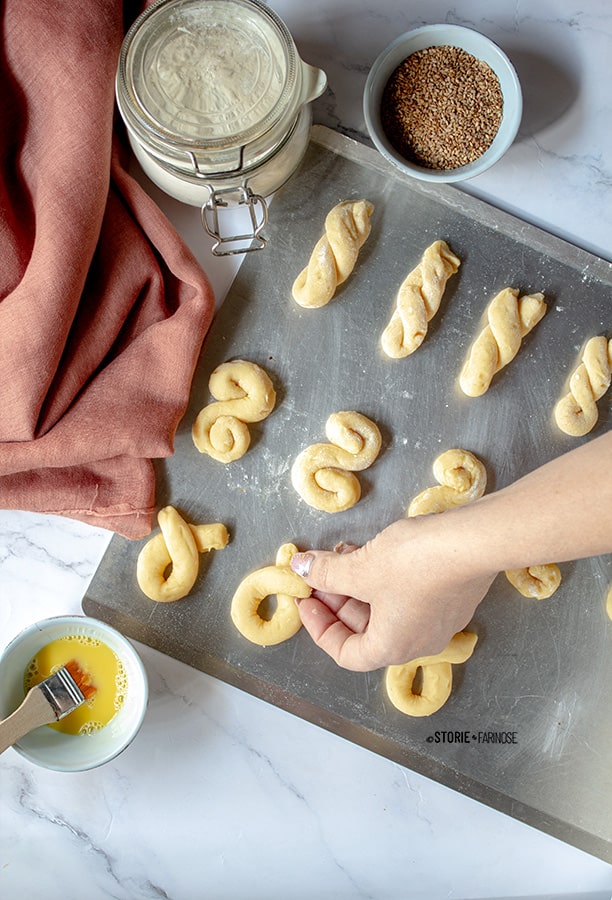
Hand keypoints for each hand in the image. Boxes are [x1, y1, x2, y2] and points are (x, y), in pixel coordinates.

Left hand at [291, 515, 495, 671]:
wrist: (474, 540)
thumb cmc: (414, 563)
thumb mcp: (360, 567)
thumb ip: (326, 573)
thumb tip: (300, 569)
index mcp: (392, 647)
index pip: (346, 653)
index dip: (319, 628)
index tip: (306, 600)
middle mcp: (418, 642)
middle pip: (365, 630)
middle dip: (338, 600)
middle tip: (320, 574)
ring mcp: (439, 621)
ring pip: (386, 609)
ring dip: (360, 586)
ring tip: (343, 555)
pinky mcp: (451, 597)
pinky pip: (407, 596)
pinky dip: (384, 579)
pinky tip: (373, 551)